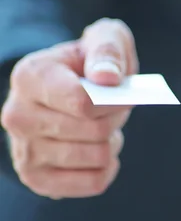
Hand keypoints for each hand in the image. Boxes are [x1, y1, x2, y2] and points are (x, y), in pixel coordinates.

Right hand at [0, 18, 137, 198]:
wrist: (64, 89)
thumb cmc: (88, 61)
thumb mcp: (104, 37)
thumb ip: (108, 48)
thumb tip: (108, 78)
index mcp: (29, 76)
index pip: (82, 102)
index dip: (114, 100)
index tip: (122, 91)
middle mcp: (17, 115)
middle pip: (93, 131)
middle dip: (116, 118)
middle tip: (116, 107)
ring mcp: (24, 151)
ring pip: (96, 157)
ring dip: (113, 141)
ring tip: (106, 125)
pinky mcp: (37, 179)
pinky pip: (94, 182)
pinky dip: (109, 166)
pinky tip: (100, 148)